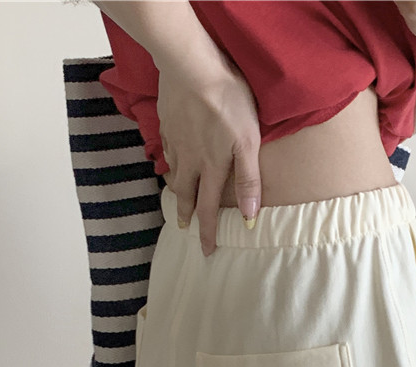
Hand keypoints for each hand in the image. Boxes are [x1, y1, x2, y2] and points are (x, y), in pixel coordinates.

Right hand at [156, 52, 261, 255]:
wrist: (191, 65)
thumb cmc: (227, 101)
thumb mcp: (248, 142)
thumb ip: (248, 180)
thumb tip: (249, 218)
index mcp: (212, 167)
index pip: (208, 209)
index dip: (207, 232)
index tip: (205, 251)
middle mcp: (190, 159)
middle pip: (186, 194)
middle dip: (186, 214)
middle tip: (183, 228)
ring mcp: (176, 140)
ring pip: (174, 172)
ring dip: (176, 188)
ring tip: (176, 196)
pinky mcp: (167, 121)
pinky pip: (166, 147)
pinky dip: (168, 159)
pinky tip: (171, 156)